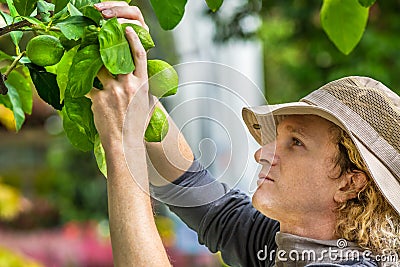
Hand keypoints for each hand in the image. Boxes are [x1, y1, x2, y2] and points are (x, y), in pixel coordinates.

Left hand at [89, 3, 152, 150]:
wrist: (124, 142)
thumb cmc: (138, 126)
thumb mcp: (149, 106)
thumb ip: (148, 93)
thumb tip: (148, 85)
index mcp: (142, 85)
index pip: (139, 56)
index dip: (133, 40)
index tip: (127, 30)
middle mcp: (128, 85)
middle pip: (115, 59)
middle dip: (107, 50)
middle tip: (100, 44)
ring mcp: (112, 90)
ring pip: (99, 70)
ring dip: (94, 67)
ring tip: (89, 66)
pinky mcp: (98, 98)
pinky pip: (89, 87)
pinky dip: (87, 87)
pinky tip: (83, 89)